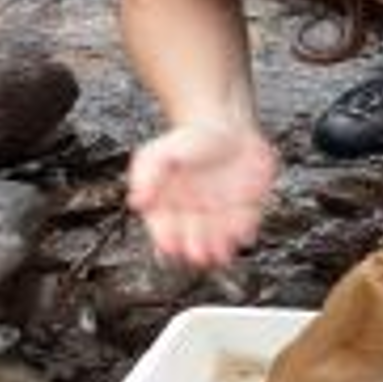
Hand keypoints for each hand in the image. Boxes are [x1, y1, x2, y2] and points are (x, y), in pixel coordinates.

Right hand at [128, 121, 278, 268]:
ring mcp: (221, 219)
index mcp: (170, 210)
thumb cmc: (188, 140)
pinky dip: (244, 234)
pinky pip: (246, 229)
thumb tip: (136, 202)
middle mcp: (195, 219)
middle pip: (193, 243)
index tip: (169, 244)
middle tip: (197, 253)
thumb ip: (147, 175)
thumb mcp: (160, 153)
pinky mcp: (246, 213)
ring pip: (219, 244)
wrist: (225, 126)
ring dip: (220, 251)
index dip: (167, 241)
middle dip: (195, 251)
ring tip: (220, 255)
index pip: (165, 233)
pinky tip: (243, 235)